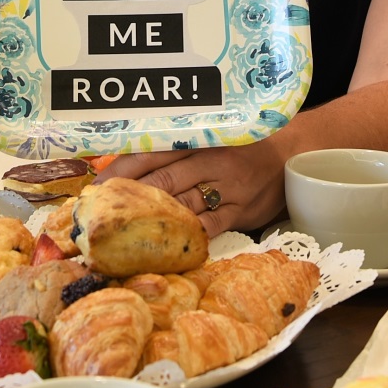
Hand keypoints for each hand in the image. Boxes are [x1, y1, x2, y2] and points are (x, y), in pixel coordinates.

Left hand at [98, 140, 285, 237]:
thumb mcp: (208, 142)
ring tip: (123, 234)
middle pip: (162, 180)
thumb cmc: (239, 150)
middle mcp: (209, 160)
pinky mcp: (240, 210)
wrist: (290, 154)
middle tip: (101, 215)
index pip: (153, 152)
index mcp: (196, 140)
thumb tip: (118, 165)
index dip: (122, 168)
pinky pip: (210, 226)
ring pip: (182, 204)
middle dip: (130, 198)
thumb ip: (172, 153)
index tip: (96, 184)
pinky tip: (167, 247)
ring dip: (152, 221)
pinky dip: (188, 236)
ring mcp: (226, 186)